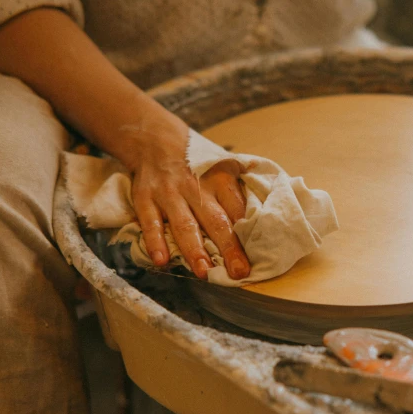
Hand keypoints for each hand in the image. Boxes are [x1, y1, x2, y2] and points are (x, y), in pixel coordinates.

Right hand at [126, 110, 250, 279]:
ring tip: (204, 273)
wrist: (155, 140)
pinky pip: (151, 222)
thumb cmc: (198, 162)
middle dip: (228, 248)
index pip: (238, 210)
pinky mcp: (146, 198)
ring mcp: (170, 192)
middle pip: (216, 221)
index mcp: (221, 180)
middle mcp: (197, 186)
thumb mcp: (224, 166)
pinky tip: (161, 260)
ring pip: (184, 224)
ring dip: (194, 250)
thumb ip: (241, 193)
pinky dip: (155, 241)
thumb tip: (266, 220)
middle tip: (238, 272)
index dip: (248, 234)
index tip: (258, 256)